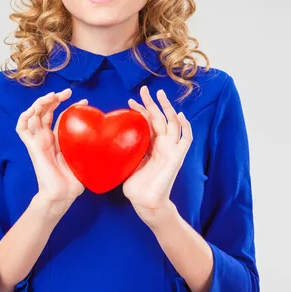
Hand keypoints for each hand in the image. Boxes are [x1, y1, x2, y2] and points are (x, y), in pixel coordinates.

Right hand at [16, 88, 88, 204]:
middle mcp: (47, 137)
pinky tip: (34, 109)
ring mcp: (38, 141)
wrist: (63, 195)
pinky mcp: (32, 146)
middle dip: (55, 98)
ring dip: (41, 102)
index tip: (85, 102)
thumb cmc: (75, 180)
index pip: (62, 116)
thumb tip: (115, 139)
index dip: (72, 106)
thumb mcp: (87, 157)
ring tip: (52, 96)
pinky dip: (25, 117)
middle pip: (46, 110)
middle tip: (67, 92)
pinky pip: (22, 129)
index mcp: (59, 139)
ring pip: (33, 114)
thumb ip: (93, 146)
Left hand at [122, 85, 191, 217]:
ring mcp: (171, 149)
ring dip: (167, 108)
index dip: (139, 111)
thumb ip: (123, 150)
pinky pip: (186, 139)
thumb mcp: (126, 163)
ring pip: (172, 123)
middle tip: (144, 89)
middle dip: (152, 103)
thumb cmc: (135, 187)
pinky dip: (185, 127)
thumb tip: (104, 140)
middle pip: (159, 118)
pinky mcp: (178, 156)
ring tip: (160, 94)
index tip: (129, 101)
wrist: (146, 202)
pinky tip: (180, 115)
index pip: (146, 122)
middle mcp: (161, 145)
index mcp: (149, 145)